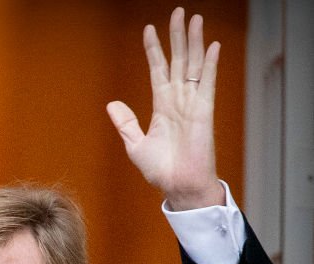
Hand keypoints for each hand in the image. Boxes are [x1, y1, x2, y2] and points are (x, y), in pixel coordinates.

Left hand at [106, 7, 224, 209]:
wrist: (178, 187)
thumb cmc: (161, 171)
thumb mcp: (136, 145)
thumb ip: (126, 123)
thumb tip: (112, 104)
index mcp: (162, 106)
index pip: (158, 70)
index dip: (154, 50)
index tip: (149, 30)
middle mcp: (178, 100)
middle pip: (178, 60)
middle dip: (177, 37)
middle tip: (178, 12)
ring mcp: (192, 104)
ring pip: (193, 65)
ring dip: (194, 42)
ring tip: (194, 19)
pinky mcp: (204, 112)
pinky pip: (207, 83)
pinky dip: (210, 64)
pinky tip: (211, 46)